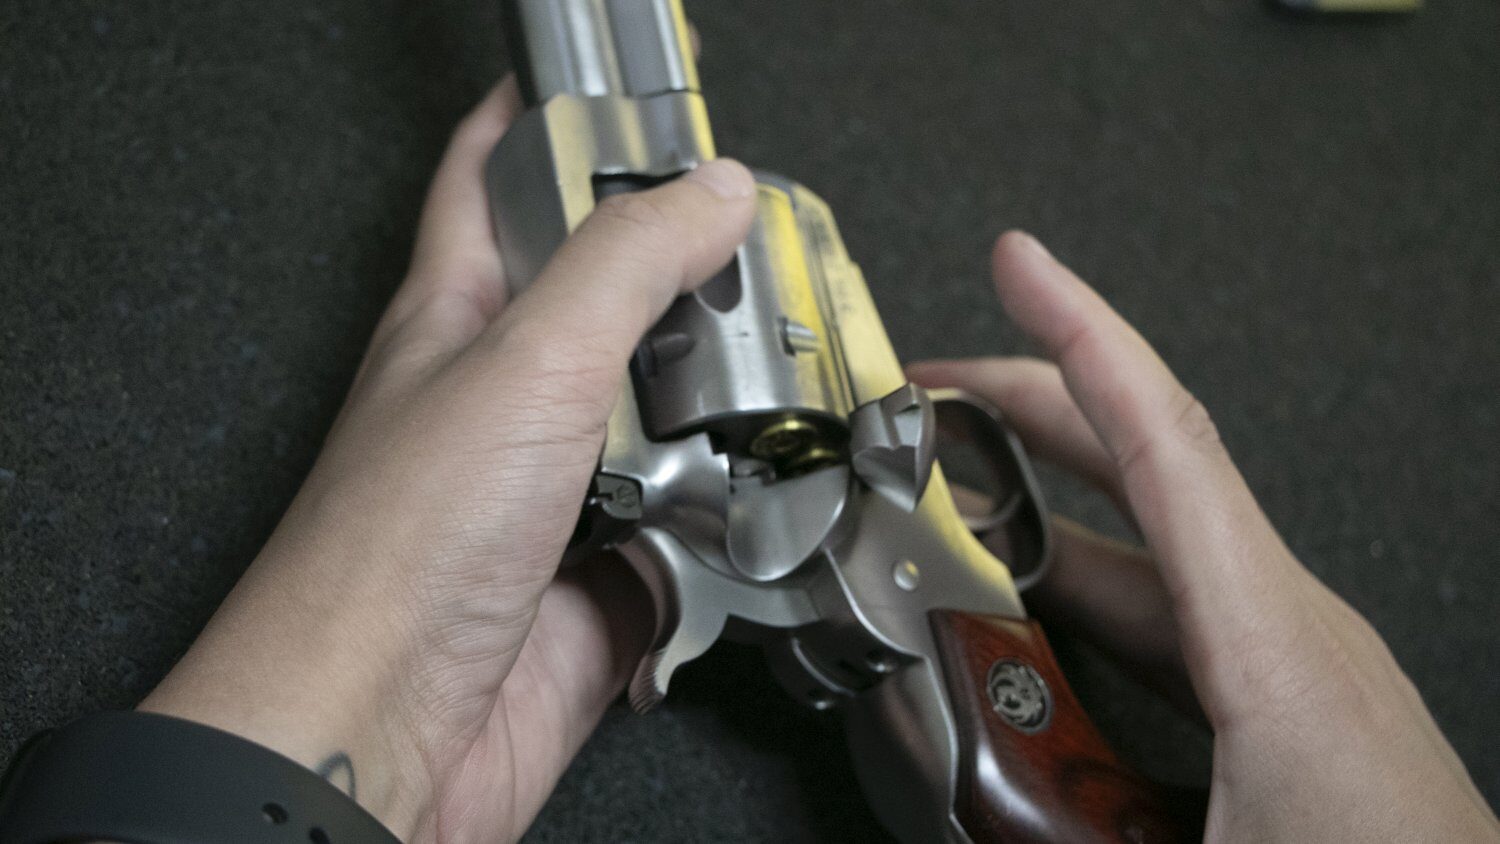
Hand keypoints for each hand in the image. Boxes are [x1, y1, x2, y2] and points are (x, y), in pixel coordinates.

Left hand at [137, 78, 757, 841]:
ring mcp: (558, 494)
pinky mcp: (604, 579)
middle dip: (686, 283)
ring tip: (770, 400)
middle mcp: (510, 401)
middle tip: (755, 263)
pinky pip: (693, 535)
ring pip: (665, 423)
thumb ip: (626, 265)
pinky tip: (749, 518)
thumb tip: (713, 191)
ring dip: (721, 420)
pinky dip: (730, 531)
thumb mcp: (523, 364)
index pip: (492, 182)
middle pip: (610, 306)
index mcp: (462, 318)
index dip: (541, 123)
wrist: (385, 735)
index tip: (613, 95)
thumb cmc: (396, 552)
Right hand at [908, 232, 1499, 840]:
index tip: (1023, 264)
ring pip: (1153, 534)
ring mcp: (1288, 647)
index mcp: (1270, 644)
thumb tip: (960, 812)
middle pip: (1147, 460)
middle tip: (936, 382)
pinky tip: (1042, 599)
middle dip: (1034, 396)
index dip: (1082, 338)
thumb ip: (1058, 832)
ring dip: (1053, 495)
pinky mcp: (1283, 686)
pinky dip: (1091, 567)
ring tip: (959, 492)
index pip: (1164, 445)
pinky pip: (1172, 591)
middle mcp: (1285, 621)